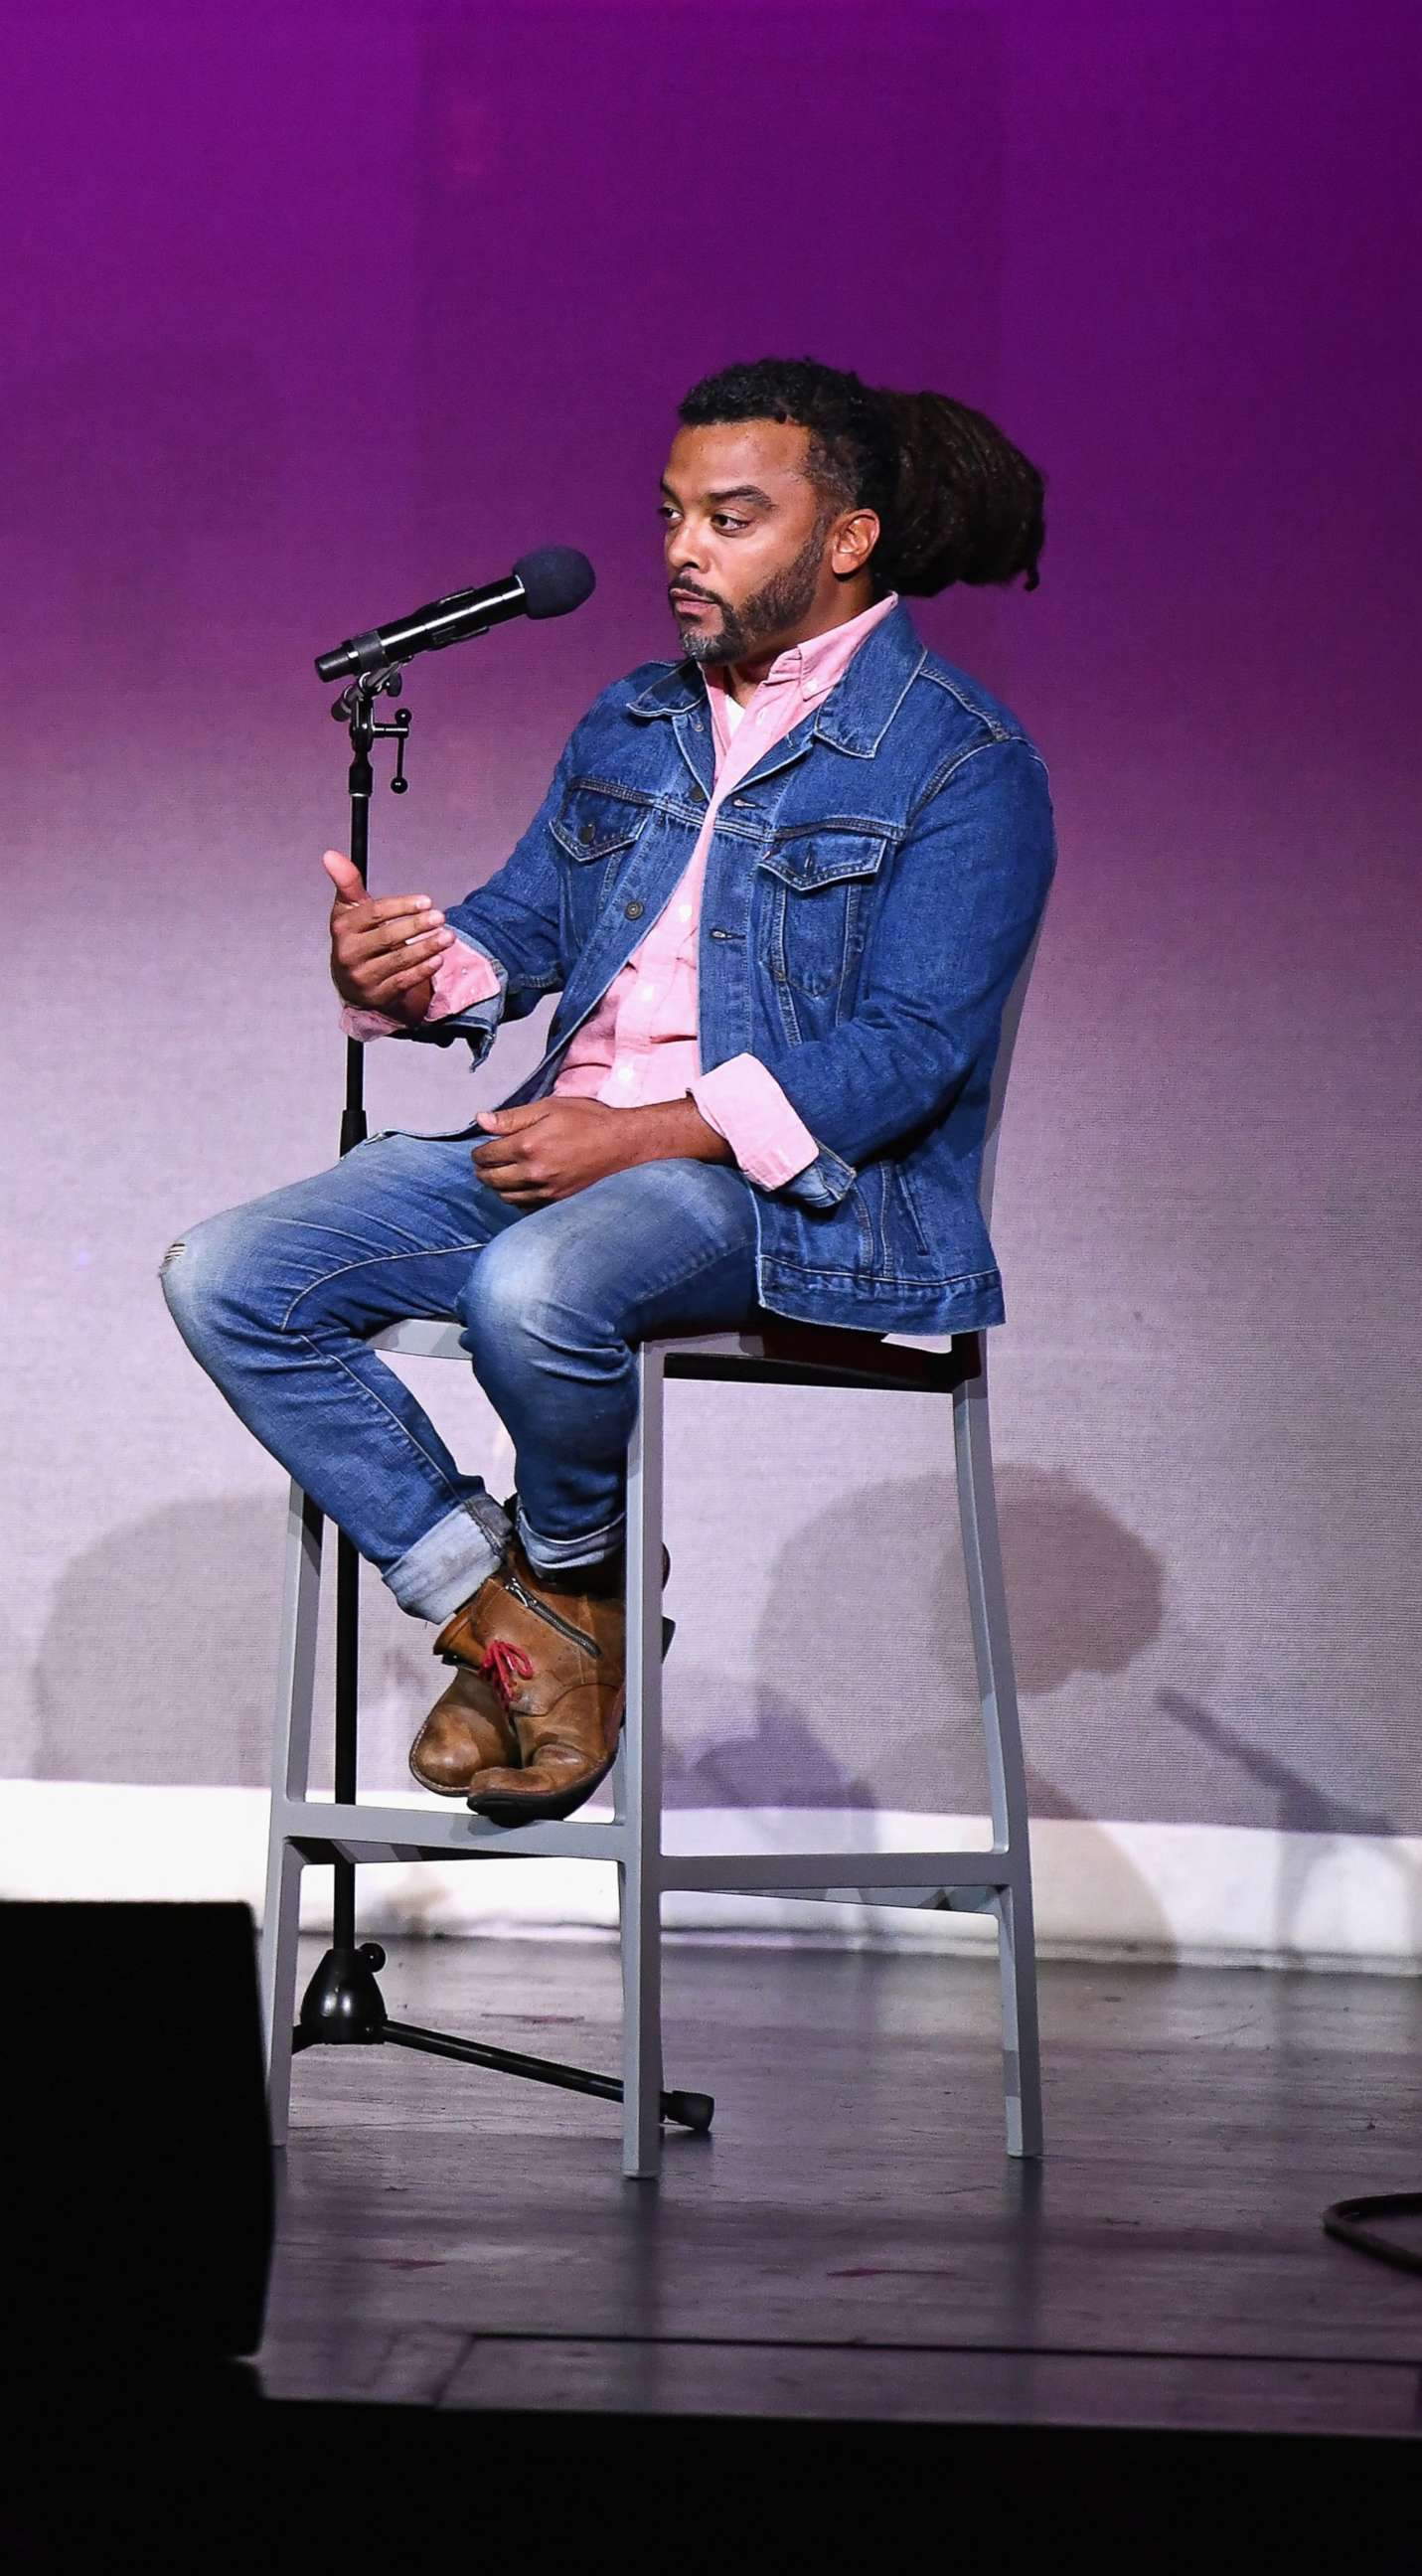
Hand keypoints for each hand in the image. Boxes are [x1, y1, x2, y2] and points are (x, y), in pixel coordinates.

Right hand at [324, 848, 455, 1025]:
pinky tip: (438, 960)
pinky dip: (422, 971)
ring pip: (398, 961)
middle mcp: (348, 954)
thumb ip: (347, 882)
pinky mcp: (377, 995)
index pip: (374, 914)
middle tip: (441, 917)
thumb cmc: (358, 937)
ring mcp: (362, 977)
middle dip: (417, 926)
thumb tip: (330, 854)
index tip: (427, 901)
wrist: (352, 981)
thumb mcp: (351, 910)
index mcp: (342, 928)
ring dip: (426, 948)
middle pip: (386, 937)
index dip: (401, 906)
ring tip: (448, 937)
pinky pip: (403, 982)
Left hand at [472, 1098, 644, 1204]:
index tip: (482, 1148)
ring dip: (497, 1186)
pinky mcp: (557, 1201)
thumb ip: (512, 1117)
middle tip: (485, 1162)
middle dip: (483, 1170)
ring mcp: (546, 1191)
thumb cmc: (587, 1120)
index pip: (486, 1155)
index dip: (479, 1151)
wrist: (622, 1143)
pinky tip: (521, 1187)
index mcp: (527, 1146)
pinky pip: (524, 1207)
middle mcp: (533, 1172)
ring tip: (501, 1173)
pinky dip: (516, 1198)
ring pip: (505, 1196)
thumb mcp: (548, 1107)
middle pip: (491, 1179)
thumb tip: (480, 1120)